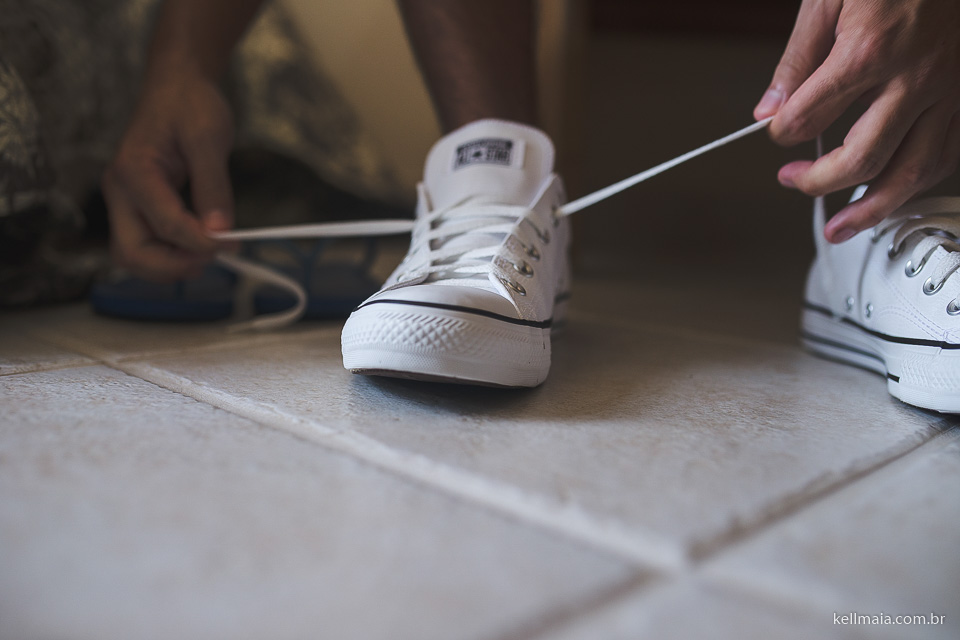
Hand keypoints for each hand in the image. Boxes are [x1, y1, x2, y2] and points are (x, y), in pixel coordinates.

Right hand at [102, 70, 234, 279]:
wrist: (177, 87)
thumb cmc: (189, 104)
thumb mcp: (209, 139)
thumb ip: (213, 186)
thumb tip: (219, 230)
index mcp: (133, 171)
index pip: (165, 224)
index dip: (200, 242)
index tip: (232, 243)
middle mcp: (121, 191)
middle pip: (132, 253)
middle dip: (174, 266)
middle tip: (215, 257)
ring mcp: (126, 201)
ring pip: (135, 255)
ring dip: (171, 265)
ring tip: (209, 254)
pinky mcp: (138, 207)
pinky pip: (147, 244)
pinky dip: (171, 254)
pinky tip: (200, 247)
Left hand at [755, 0, 959, 242]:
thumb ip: (797, 58)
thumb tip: (768, 107)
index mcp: (870, 51)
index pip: (807, 118)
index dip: (782, 133)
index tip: (777, 134)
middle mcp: (914, 77)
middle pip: (860, 159)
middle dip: (817, 181)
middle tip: (793, 181)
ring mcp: (948, 90)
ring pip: (911, 171)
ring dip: (871, 209)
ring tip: (842, 227)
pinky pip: (945, 154)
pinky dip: (917, 183)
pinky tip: (894, 195)